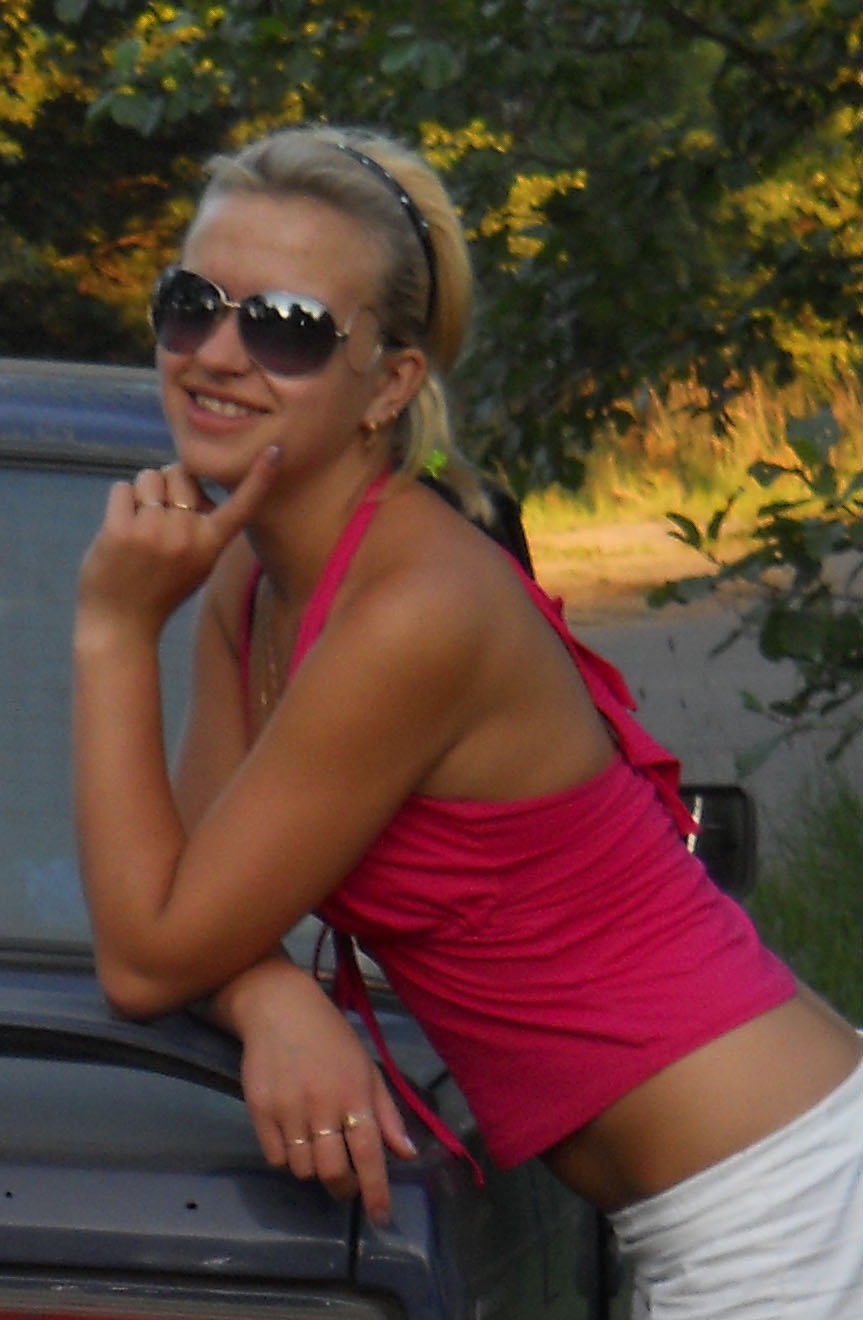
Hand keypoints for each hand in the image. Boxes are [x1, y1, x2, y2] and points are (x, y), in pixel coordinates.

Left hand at [77, 446, 280, 639]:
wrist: (121, 625)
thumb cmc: (161, 588)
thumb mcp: (199, 564)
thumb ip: (203, 527)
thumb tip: (193, 479)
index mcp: (211, 545)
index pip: (242, 506)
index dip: (260, 477)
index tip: (275, 451)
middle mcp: (187, 536)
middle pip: (180, 473)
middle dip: (168, 484)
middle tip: (158, 518)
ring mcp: (153, 533)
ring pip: (149, 477)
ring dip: (141, 492)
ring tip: (139, 526)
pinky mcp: (120, 532)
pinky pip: (122, 489)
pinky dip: (119, 502)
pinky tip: (119, 530)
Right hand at [210, 957, 416, 1225]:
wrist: (279, 1009)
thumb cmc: (332, 1038)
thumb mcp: (367, 1067)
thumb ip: (387, 1113)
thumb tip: (407, 1154)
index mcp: (355, 1092)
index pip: (369, 1153)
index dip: (376, 1190)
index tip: (381, 1216)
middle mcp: (322, 1104)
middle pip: (332, 1172)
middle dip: (343, 1187)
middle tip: (345, 1182)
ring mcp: (288, 1108)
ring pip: (303, 1168)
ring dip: (314, 1168)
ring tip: (317, 1145)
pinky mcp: (259, 1109)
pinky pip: (275, 1157)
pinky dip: (287, 1156)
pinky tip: (293, 1134)